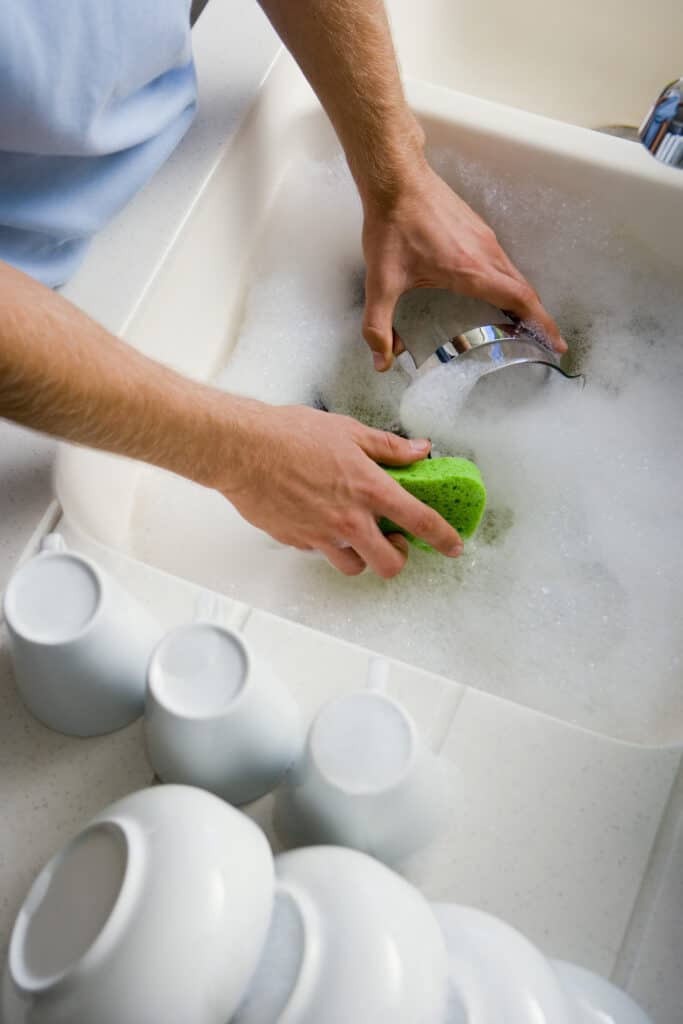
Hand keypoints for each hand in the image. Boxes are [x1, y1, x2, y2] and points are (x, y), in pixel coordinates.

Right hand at [215, 401, 463, 576]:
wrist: (242, 450)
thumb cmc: (289, 435)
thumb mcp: (348, 431)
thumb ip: (388, 447)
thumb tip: (419, 450)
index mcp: (369, 488)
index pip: (419, 520)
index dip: (443, 537)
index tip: (452, 545)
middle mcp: (349, 519)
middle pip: (389, 564)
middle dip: (397, 558)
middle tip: (393, 542)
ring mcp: (322, 536)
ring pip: (355, 568)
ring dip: (361, 556)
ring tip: (355, 535)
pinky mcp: (297, 541)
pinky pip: (320, 553)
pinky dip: (326, 544)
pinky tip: (319, 520)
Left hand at [361, 161, 565, 369]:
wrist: (395, 179)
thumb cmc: (392, 226)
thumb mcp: (381, 282)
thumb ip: (378, 325)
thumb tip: (381, 361)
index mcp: (471, 270)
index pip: (519, 300)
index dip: (541, 324)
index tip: (556, 343)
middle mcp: (485, 253)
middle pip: (523, 290)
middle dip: (537, 319)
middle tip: (543, 342)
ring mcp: (483, 237)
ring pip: (514, 274)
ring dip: (523, 299)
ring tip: (522, 323)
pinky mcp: (476, 228)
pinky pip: (502, 260)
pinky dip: (509, 281)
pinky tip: (495, 290)